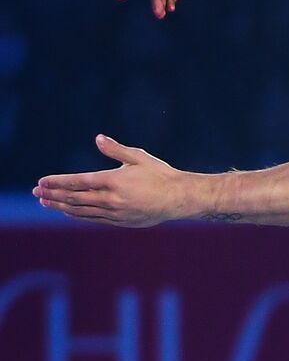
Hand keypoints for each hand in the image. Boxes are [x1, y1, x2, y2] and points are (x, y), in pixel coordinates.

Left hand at [33, 135, 194, 226]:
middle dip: (53, 194)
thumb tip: (98, 138)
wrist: (179, 198)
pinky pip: (93, 219)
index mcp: (114, 180)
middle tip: (37, 192)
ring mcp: (115, 212)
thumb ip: (116, 149)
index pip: (78, 181)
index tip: (42, 181)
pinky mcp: (120, 221)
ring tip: (46, 202)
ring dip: (61, 206)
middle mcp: (112, 198)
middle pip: (75, 197)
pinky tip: (68, 211)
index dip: (58, 182)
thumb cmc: (161, 174)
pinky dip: (77, 215)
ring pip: (81, 210)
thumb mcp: (139, 157)